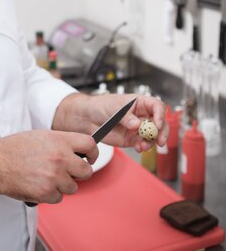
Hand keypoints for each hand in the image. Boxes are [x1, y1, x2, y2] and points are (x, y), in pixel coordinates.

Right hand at [0, 129, 97, 229]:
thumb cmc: (14, 149)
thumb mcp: (40, 136)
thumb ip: (61, 142)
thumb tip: (76, 151)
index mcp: (60, 140)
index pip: (90, 145)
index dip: (92, 153)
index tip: (90, 157)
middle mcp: (60, 158)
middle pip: (87, 171)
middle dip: (79, 173)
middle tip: (68, 172)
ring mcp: (55, 176)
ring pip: (73, 187)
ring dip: (63, 185)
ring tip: (46, 177)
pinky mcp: (47, 192)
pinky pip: (59, 198)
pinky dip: (51, 195)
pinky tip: (39, 185)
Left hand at [52, 92, 167, 152]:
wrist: (88, 118)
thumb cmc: (101, 106)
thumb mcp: (114, 107)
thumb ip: (127, 117)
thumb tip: (137, 125)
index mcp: (140, 102)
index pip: (157, 106)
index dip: (160, 115)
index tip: (157, 124)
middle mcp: (142, 115)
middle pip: (159, 123)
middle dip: (161, 132)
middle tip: (160, 141)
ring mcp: (138, 128)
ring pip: (152, 136)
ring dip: (151, 142)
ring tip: (144, 145)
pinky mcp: (132, 139)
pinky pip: (141, 144)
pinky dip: (142, 147)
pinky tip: (138, 147)